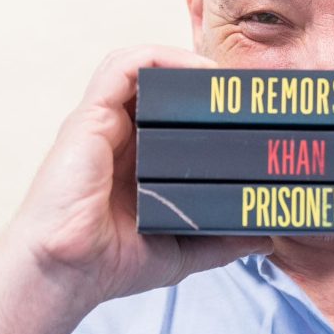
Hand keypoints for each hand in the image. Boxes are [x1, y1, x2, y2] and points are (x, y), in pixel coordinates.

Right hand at [3, 46, 271, 315]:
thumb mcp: (182, 251)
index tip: (244, 109)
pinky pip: (122, 67)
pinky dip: (159, 58)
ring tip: (221, 75)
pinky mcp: (90, 117)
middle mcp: (120, 135)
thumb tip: (267, 238)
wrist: (66, 275)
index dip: (205, 104)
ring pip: (140, 66)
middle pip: (160, 86)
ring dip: (182, 61)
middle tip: (241, 89)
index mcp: (138, 160)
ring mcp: (103, 123)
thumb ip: (223, 241)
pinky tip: (195, 70)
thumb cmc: (112, 264)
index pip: (171, 113)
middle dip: (200, 79)